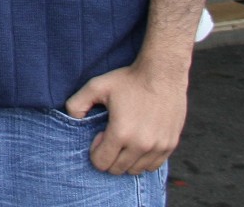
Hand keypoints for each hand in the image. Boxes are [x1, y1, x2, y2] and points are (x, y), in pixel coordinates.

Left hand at [64, 61, 188, 174]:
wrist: (162, 74)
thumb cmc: (128, 80)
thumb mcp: (96, 86)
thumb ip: (76, 104)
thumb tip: (73, 119)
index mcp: (121, 133)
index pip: (101, 163)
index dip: (96, 151)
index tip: (100, 134)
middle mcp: (141, 145)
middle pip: (117, 169)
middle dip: (109, 157)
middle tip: (112, 136)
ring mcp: (158, 147)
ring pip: (136, 170)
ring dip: (126, 160)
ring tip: (126, 139)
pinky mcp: (171, 145)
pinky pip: (154, 166)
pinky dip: (143, 160)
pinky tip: (139, 141)